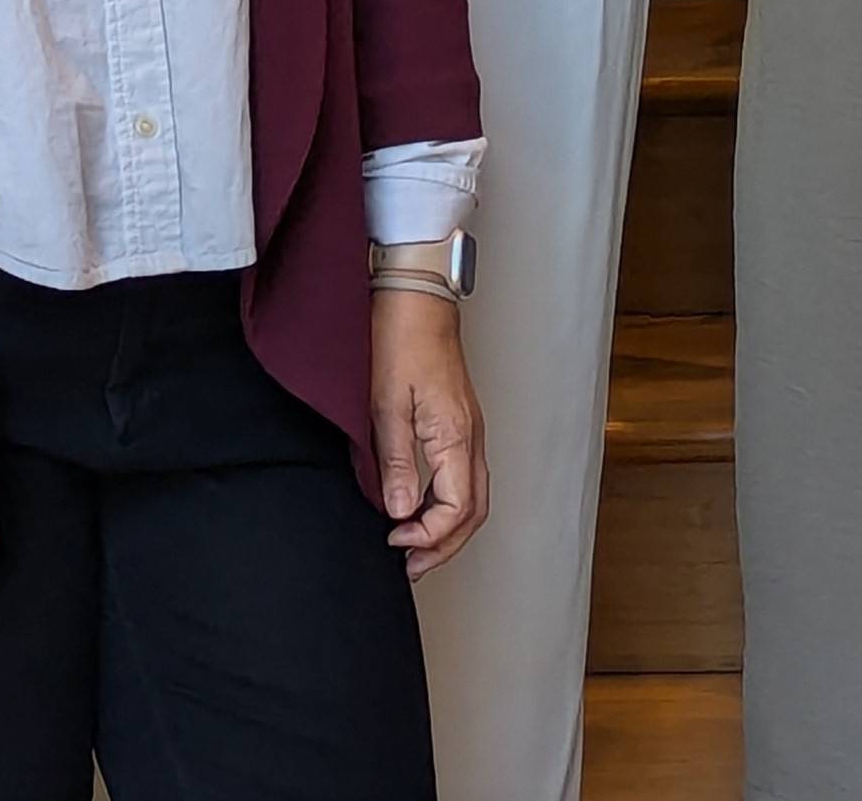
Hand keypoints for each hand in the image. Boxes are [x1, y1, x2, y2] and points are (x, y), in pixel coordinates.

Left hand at [371, 292, 486, 571]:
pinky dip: (446, 504)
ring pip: (473, 496)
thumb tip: (399, 513)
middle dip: (444, 546)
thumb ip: (395, 462)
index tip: (394, 541)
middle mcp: (472, 436)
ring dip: (447, 528)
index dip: (427, 537)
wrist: (417, 296)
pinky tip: (418, 507)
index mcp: (456, 435)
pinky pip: (464, 476)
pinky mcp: (461, 422)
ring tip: (413, 546)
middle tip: (409, 566)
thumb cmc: (401, 339)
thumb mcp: (387, 404)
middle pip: (474, 511)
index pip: (456, 509)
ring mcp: (470, 428)